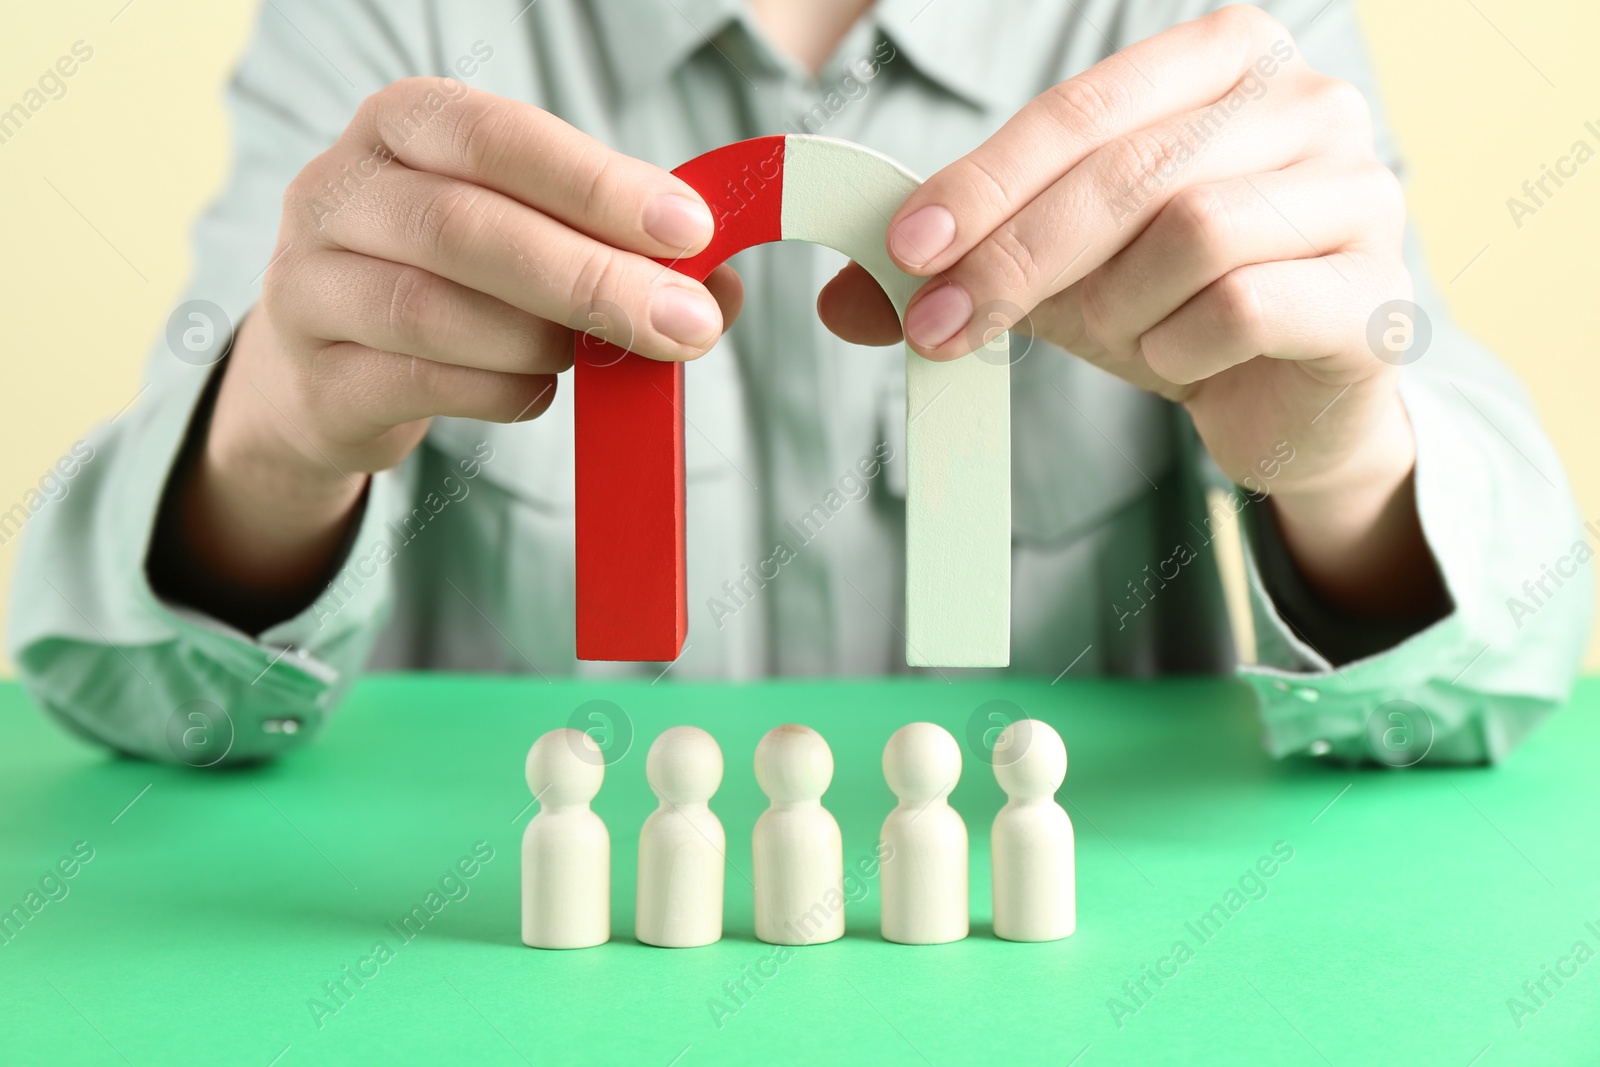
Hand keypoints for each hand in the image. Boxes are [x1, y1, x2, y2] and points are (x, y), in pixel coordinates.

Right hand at [158, 79, 741, 625]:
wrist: (328, 376)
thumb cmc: (455, 284)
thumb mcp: (528, 237)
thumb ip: (618, 247)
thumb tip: (721, 290)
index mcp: (402, 126)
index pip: (496, 136)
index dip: (595, 184)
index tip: (689, 231)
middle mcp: (335, 191)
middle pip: (463, 227)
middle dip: (589, 278)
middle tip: (680, 323)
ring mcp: (307, 286)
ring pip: (430, 310)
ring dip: (539, 340)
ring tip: (589, 354)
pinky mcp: (317, 380)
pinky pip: (418, 384)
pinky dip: (501, 392)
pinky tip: (537, 392)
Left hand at [820, 5, 1442, 618]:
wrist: (1285, 398)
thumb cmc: (1174, 305)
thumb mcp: (1057, 272)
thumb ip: (961, 268)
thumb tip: (844, 299)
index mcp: (1223, 62)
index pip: (1083, 108)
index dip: (986, 179)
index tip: (907, 247)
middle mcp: (1306, 104)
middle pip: (1129, 170)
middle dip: (1016, 256)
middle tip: (938, 324)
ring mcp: (1359, 192)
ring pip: (1191, 233)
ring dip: (1117, 308)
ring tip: (1116, 336)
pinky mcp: (1377, 295)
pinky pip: (1246, 308)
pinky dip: (1182, 348)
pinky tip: (1182, 360)